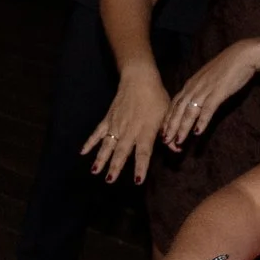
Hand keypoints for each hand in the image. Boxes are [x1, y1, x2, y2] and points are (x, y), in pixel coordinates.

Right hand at [82, 67, 171, 184]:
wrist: (139, 79)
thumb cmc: (156, 97)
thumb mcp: (167, 114)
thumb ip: (169, 133)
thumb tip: (176, 148)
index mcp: (146, 131)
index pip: (143, 153)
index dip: (141, 167)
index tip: (137, 181)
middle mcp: (129, 130)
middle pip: (121, 152)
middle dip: (115, 167)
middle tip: (109, 180)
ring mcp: (116, 125)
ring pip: (107, 145)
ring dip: (101, 158)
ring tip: (95, 171)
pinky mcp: (108, 119)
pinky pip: (98, 133)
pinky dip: (90, 142)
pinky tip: (83, 153)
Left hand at [161, 39, 259, 148]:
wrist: (242, 55)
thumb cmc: (226, 68)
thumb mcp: (207, 79)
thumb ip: (199, 90)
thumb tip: (195, 102)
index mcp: (190, 85)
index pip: (174, 104)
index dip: (168, 119)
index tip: (163, 131)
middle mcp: (194, 88)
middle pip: (178, 110)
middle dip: (171, 127)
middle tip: (165, 141)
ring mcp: (205, 90)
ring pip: (190, 111)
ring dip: (183, 127)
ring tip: (179, 141)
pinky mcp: (218, 92)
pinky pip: (207, 109)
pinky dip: (202, 121)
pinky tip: (198, 132)